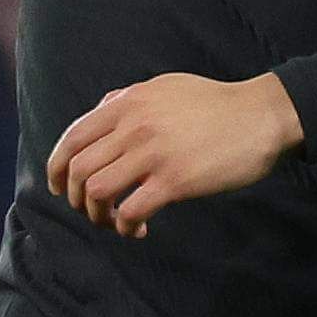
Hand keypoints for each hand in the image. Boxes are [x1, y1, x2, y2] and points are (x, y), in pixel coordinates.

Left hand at [45, 72, 305, 239]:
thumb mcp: (165, 87)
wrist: (261, 116)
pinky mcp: (174, 180)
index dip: (55, 167)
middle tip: (91, 211)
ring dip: (98, 216)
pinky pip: (130, 211)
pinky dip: (125, 227)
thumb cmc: (215, 103)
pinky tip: (138, 230)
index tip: (59, 188)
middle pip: (77, 169)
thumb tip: (100, 110)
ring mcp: (153, 153)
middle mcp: (133, 126)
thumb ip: (128, 98)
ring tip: (116, 222)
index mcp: (128, 103)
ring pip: (96, 192)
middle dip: (74, 198)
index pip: (72, 137)